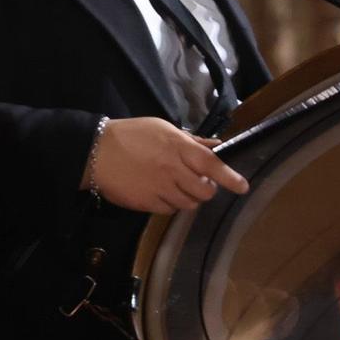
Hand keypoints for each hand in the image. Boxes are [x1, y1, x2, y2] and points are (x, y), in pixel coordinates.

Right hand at [85, 117, 250, 213]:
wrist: (96, 151)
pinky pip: (169, 210)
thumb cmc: (131, 135)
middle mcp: (172, 169)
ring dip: (189, 198)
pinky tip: (162, 193)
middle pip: (204, 191)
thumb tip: (216, 146)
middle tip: (198, 182)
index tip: (243, 187)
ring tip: (177, 186)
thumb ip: (191, 140)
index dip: (230, 177)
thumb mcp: (162, 129)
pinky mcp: (147, 203)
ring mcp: (160, 188)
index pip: (211, 164)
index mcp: (178, 147)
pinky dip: (171, 204)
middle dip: (206, 189)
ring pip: (188, 204)